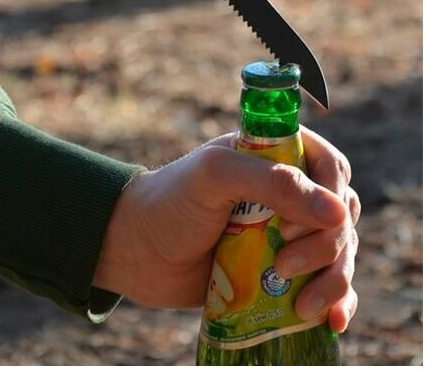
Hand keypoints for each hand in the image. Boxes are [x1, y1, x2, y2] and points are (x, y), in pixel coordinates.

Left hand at [94, 127, 359, 332]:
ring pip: (339, 254)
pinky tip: (333, 321)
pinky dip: (339, 302)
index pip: (329, 166)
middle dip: (326, 246)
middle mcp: (286, 193)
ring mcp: (287, 235)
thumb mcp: (214, 177)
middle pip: (340, 216)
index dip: (332, 194)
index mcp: (272, 156)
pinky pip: (329, 286)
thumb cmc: (170, 201)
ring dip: (333, 281)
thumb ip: (273, 183)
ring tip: (303, 305)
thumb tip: (338, 211)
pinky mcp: (282, 274)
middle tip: (285, 265)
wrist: (136, 251)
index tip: (309, 220)